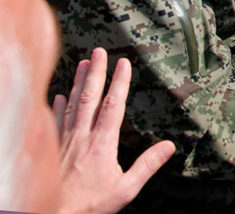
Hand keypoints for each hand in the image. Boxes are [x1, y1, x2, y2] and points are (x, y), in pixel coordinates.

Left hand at [55, 48, 174, 213]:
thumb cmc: (88, 205)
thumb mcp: (125, 190)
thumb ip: (146, 166)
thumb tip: (169, 146)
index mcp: (102, 144)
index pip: (113, 105)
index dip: (120, 82)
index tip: (124, 63)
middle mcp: (82, 137)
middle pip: (90, 97)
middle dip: (96, 72)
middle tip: (100, 51)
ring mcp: (64, 142)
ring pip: (72, 104)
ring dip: (78, 82)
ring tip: (83, 63)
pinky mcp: (51, 150)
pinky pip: (55, 121)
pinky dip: (57, 106)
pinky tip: (58, 96)